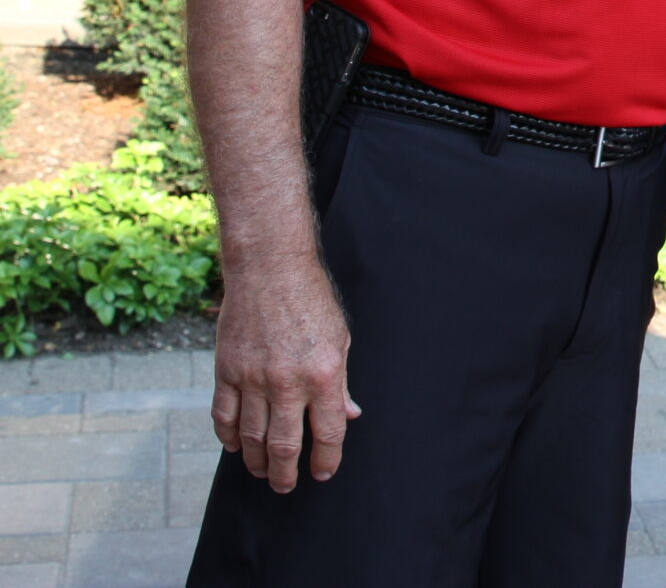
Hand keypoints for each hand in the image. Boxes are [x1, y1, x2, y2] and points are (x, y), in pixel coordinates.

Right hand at [209, 255, 358, 492]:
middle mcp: (287, 382)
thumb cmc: (311, 301)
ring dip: (256, 462)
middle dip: (286, 473)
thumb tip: (350, 415)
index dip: (326, 459)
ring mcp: (252, 379)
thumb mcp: (340, 339)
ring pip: (251, 437)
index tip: (323, 473)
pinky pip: (224, 416)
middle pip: (284, 445)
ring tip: (262, 473)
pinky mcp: (226, 371)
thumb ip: (341, 382)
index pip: (327, 431)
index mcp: (323, 374)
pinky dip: (228, 437)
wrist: (269, 270)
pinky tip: (235, 447)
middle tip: (286, 486)